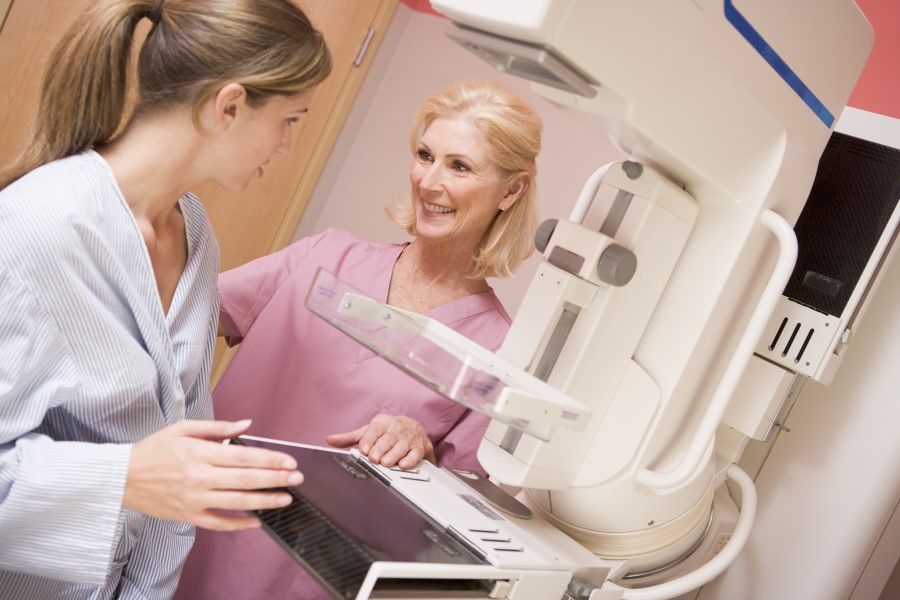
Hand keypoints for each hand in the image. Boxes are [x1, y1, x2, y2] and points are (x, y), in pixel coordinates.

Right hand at [123, 419, 301, 530]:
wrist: (122, 478)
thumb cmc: (154, 449)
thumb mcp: (184, 429)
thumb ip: (218, 428)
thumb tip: (246, 424)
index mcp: (199, 453)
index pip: (242, 457)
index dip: (269, 460)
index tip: (289, 461)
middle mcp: (199, 478)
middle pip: (245, 480)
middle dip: (275, 479)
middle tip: (297, 478)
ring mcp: (194, 500)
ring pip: (236, 503)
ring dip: (265, 501)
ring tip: (286, 499)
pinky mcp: (188, 516)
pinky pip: (218, 524)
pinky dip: (239, 525)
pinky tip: (257, 522)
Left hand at [326, 414, 434, 469]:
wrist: (414, 428)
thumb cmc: (388, 431)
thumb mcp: (369, 431)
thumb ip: (350, 437)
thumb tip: (330, 440)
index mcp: (382, 423)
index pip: (374, 430)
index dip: (368, 440)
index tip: (363, 449)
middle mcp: (396, 429)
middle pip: (387, 439)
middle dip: (380, 449)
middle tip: (373, 458)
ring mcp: (408, 438)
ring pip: (401, 447)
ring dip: (393, 455)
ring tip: (386, 463)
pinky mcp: (419, 447)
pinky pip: (415, 454)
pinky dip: (410, 460)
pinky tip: (403, 465)